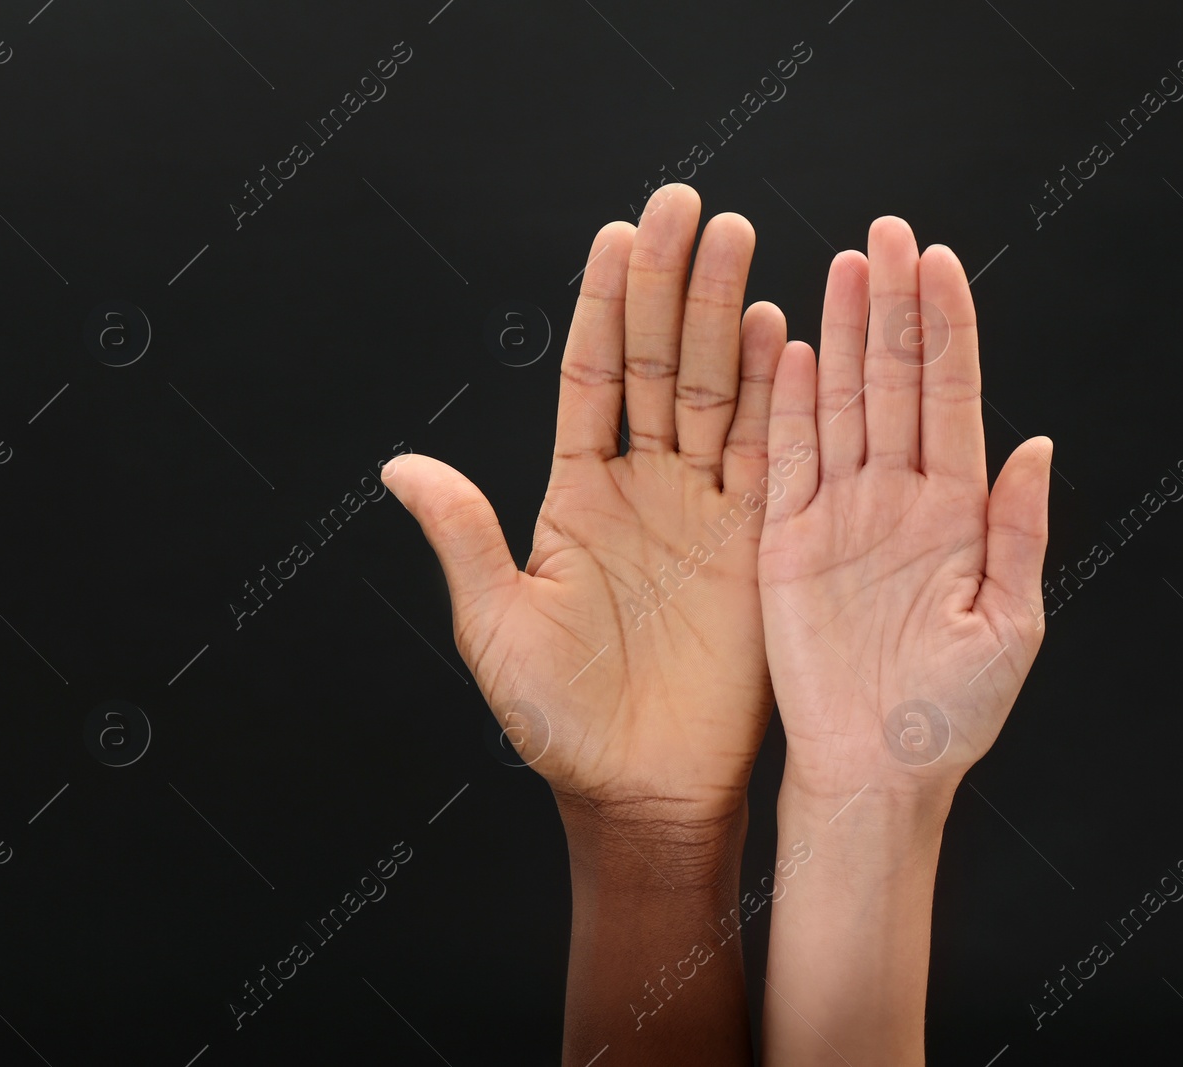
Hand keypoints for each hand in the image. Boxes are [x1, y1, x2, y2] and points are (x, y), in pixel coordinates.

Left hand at [383, 183, 786, 843]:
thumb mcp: (497, 625)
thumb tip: (400, 465)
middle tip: (686, 207)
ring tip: (734, 241)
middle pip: (658, 361)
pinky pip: (768, 454)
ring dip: (726, 316)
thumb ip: (464, 537)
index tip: (616, 236)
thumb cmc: (561, 721)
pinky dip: (776, 394)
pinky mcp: (756, 540)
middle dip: (672, 284)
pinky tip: (782, 331)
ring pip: (716, 390)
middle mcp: (644, 485)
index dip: (602, 305)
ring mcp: (704, 507)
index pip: (590, 375)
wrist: (645, 790)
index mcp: (576, 494)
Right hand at [759, 215, 1052, 806]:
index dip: (947, 329)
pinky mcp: (786, 539)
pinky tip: (791, 350)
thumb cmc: (950, 713)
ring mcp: (839, 513)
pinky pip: (786, 458)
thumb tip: (1038, 444)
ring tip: (846, 266)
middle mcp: (897, 498)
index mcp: (956, 511)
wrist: (875, 770)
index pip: (951, 397)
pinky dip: (788, 405)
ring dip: (842, 335)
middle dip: (895, 306)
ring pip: (841, 403)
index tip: (942, 263)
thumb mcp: (1010, 622)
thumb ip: (1019, 529)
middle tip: (891, 233)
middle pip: (895, 381)